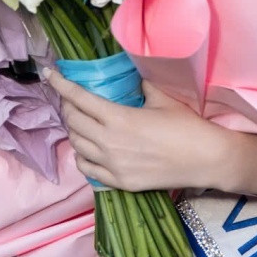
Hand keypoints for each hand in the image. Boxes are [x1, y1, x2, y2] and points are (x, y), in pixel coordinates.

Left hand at [45, 68, 236, 193]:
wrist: (206, 160)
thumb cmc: (186, 125)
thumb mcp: (161, 98)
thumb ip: (139, 86)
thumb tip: (128, 76)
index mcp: (118, 118)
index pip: (78, 98)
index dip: (61, 84)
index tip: (50, 74)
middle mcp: (109, 142)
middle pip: (73, 121)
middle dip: (67, 106)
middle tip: (71, 98)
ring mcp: (112, 166)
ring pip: (77, 145)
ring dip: (74, 130)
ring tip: (80, 121)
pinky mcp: (119, 183)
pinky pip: (87, 169)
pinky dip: (82, 155)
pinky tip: (87, 148)